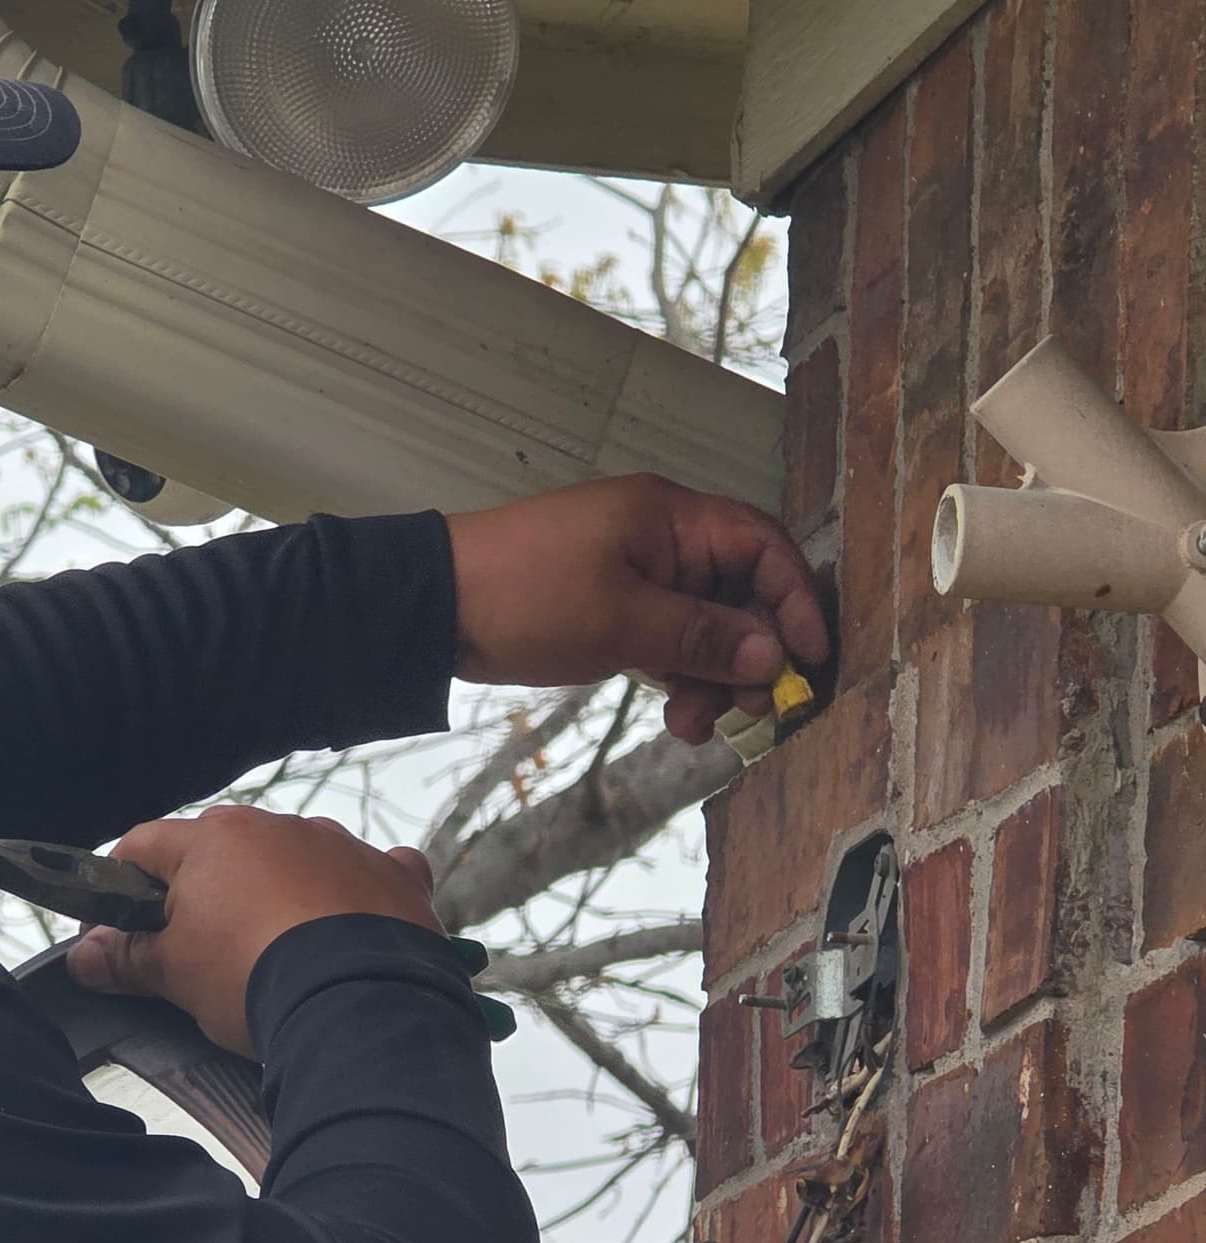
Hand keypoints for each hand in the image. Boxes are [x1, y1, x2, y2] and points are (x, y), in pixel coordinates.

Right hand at [67, 804, 441, 1054]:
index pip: (144, 846)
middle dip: (204, 893)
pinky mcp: (393, 876)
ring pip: (295, 858)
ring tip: (278, 949)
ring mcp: (341, 845)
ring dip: (280, 890)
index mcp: (214, 840)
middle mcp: (278, 827)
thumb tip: (84, 957)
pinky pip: (371, 872)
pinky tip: (357, 924)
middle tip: (197, 950)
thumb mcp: (177, 976)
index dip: (119, 887)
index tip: (112, 932)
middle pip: (222, 851)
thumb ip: (128, 960)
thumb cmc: (254, 977)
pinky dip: (359, 893)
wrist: (361, 1001)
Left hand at [445, 475, 828, 744]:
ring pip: (706, 625)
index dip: (795, 601)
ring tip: (694, 724)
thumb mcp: (621, 620)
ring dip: (713, 677)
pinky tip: (676, 716)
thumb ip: (702, 635)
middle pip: (741, 593)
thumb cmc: (524, 595)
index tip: (808, 659)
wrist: (434, 607)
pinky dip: (679, 676)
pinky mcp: (613, 608)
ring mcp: (637, 574)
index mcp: (670, 517)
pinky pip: (669, 640)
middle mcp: (663, 539)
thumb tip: (772, 654)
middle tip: (748, 709)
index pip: (763, 548)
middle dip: (750, 654)